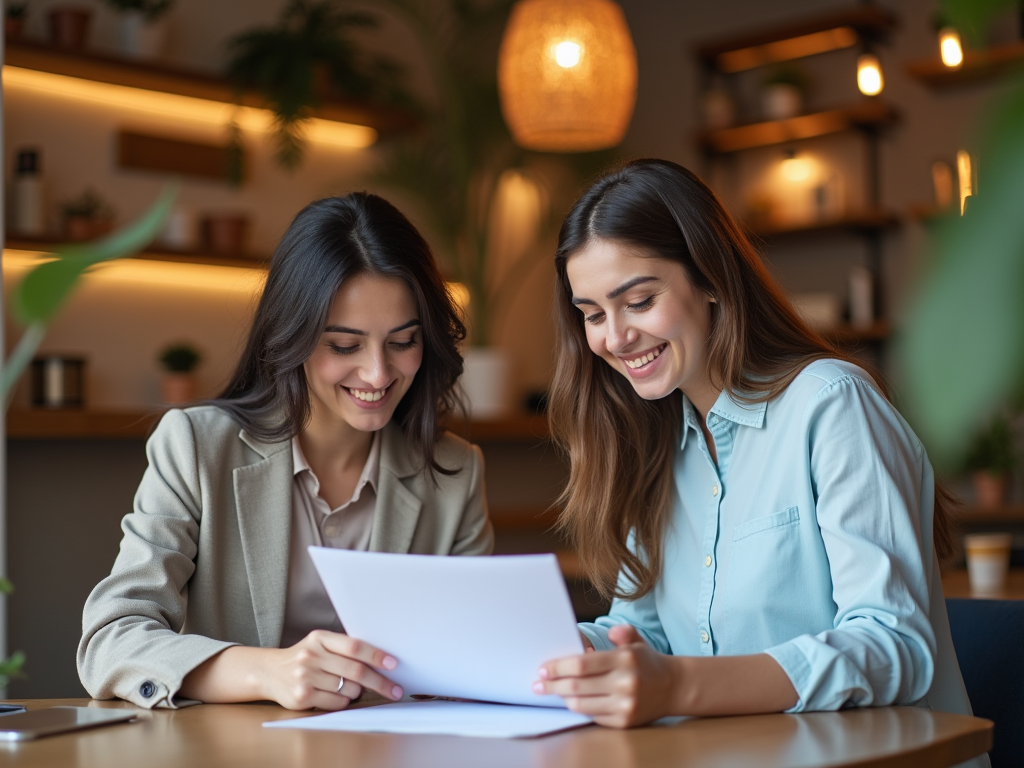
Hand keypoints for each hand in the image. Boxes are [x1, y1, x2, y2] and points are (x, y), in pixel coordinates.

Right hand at [261, 630, 402, 710]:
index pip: (354, 646)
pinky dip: (345, 701)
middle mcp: (311, 656)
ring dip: (359, 692)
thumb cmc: (304, 657)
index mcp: (319, 638)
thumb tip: (380, 659)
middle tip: (395, 689)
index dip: (376, 655)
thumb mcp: (320, 644)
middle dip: (380, 681)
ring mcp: (306, 677)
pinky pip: (337, 703)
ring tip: (353, 688)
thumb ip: (344, 648)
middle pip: (356, 671)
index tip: (393, 664)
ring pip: (349, 689)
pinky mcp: (302, 697)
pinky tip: (337, 694)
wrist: (269, 672)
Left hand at [534, 624, 676, 727]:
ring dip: (563, 698)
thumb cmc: (646, 661)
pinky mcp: (625, 722)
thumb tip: (590, 637)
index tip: (542, 669)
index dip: (557, 667)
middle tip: (538, 685)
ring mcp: (625, 705)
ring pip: (582, 704)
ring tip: (554, 691)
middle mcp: (625, 683)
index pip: (581, 665)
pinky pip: (593, 716)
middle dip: (552, 686)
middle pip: (576, 686)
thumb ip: (619, 632)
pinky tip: (573, 700)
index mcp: (624, 659)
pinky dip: (580, 708)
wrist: (674, 687)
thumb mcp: (635, 640)